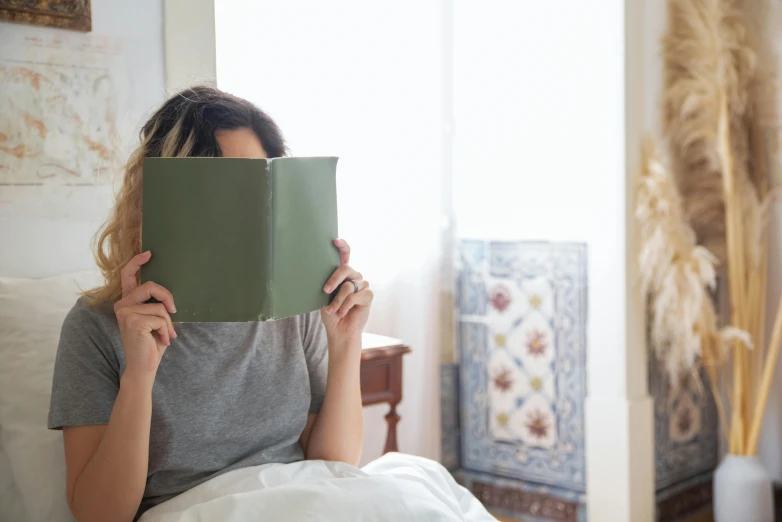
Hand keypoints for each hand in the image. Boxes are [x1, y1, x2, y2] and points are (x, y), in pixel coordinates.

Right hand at [114, 251, 176, 380]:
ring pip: (160, 306)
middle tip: (174, 310)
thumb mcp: (154, 319)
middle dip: (167, 298)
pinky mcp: (133, 321)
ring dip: (168, 323)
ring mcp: (125, 312)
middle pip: (151, 286)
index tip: (149, 253)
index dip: (137, 262)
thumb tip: (168, 294)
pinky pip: (161, 318)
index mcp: (127, 302)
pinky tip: (161, 341)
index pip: (127, 276)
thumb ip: (155, 305)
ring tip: (164, 335)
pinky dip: (167, 330)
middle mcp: (122, 305)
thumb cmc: (151, 343)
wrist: (144, 367)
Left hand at [321, 239, 372, 347]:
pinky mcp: (368, 295)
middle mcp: (354, 277)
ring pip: (348, 286)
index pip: (345, 255)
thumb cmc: (330, 313)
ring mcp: (362, 285)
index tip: (334, 241)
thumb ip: (328, 282)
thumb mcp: (324, 296)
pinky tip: (342, 313)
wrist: (339, 330)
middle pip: (345, 268)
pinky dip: (345, 306)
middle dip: (333, 280)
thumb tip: (318, 271)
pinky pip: (355, 296)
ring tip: (332, 310)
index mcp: (342, 274)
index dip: (342, 246)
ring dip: (337, 300)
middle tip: (325, 291)